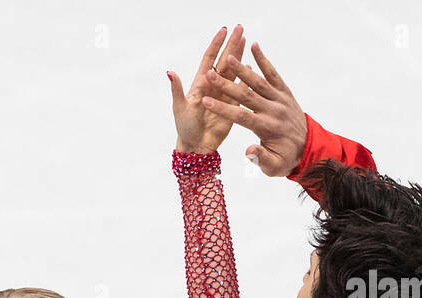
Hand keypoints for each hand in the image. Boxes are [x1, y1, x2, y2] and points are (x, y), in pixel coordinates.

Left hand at [166, 24, 246, 153]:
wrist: (196, 145)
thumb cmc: (185, 127)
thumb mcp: (180, 106)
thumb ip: (177, 89)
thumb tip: (170, 72)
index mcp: (200, 83)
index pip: (209, 59)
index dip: (216, 44)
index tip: (223, 30)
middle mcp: (212, 85)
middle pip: (224, 60)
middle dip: (231, 44)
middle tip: (240, 27)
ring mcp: (223, 93)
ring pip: (233, 71)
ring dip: (239, 56)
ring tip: (247, 40)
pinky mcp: (232, 104)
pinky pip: (240, 87)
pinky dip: (245, 76)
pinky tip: (251, 66)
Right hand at [200, 42, 306, 176]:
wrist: (308, 149)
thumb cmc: (285, 160)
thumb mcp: (273, 167)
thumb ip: (261, 158)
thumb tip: (249, 150)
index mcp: (267, 127)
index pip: (242, 116)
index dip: (223, 108)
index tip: (206, 101)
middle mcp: (274, 111)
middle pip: (247, 95)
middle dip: (227, 84)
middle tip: (210, 73)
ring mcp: (280, 99)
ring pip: (259, 81)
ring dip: (243, 69)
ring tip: (228, 57)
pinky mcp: (285, 92)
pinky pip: (274, 75)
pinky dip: (264, 61)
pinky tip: (254, 47)